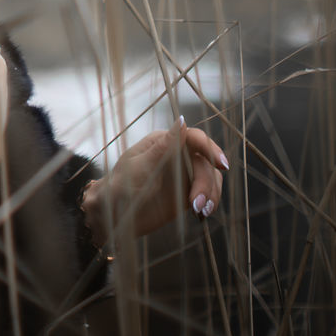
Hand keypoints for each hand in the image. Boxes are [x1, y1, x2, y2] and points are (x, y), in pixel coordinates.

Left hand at [82, 118, 228, 244]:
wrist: (114, 215)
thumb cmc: (121, 186)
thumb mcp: (140, 167)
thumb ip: (163, 147)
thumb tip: (182, 120)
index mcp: (165, 142)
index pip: (194, 138)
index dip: (211, 148)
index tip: (222, 165)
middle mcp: (178, 155)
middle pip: (205, 163)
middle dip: (206, 183)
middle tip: (196, 205)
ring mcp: (184, 175)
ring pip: (210, 178)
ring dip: (210, 194)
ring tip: (200, 212)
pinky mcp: (187, 193)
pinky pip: (207, 194)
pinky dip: (209, 203)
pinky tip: (202, 214)